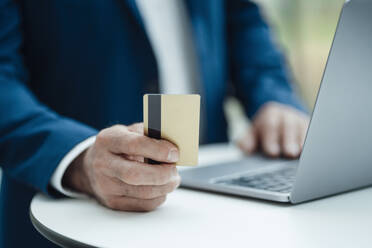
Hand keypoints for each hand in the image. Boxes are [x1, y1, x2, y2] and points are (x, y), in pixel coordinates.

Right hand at [63, 123, 180, 211]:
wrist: (91, 166)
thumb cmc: (118, 146)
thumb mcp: (129, 132)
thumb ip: (149, 134)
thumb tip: (174, 143)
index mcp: (108, 140)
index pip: (134, 145)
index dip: (158, 150)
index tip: (174, 153)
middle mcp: (103, 163)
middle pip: (135, 174)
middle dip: (162, 174)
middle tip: (174, 170)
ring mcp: (106, 186)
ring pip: (142, 192)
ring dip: (165, 187)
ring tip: (173, 178)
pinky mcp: (113, 202)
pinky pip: (143, 205)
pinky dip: (159, 197)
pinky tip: (162, 188)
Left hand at [238, 102, 309, 157]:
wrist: (280, 121)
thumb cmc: (264, 132)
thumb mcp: (253, 134)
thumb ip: (247, 141)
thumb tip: (244, 148)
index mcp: (270, 113)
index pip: (270, 125)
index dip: (271, 139)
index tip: (272, 152)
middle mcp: (287, 114)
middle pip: (288, 126)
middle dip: (288, 140)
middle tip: (289, 153)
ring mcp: (300, 120)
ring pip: (303, 129)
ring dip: (302, 142)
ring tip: (300, 154)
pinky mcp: (311, 127)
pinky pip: (313, 134)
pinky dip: (312, 143)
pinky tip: (311, 154)